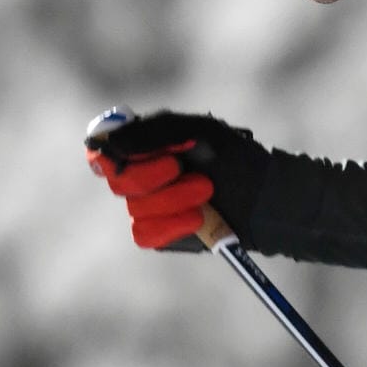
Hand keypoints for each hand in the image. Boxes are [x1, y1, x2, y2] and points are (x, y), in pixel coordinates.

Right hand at [85, 111, 268, 250]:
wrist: (265, 195)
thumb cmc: (235, 157)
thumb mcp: (200, 131)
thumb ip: (155, 131)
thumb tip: (109, 142)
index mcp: (146, 149)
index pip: (101, 152)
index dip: (106, 154)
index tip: (127, 151)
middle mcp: (142, 178)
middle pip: (117, 180)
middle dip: (150, 174)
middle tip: (181, 166)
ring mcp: (150, 208)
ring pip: (136, 207)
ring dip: (173, 197)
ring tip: (206, 190)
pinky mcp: (161, 234)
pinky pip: (145, 233)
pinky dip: (171, 224)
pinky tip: (198, 216)